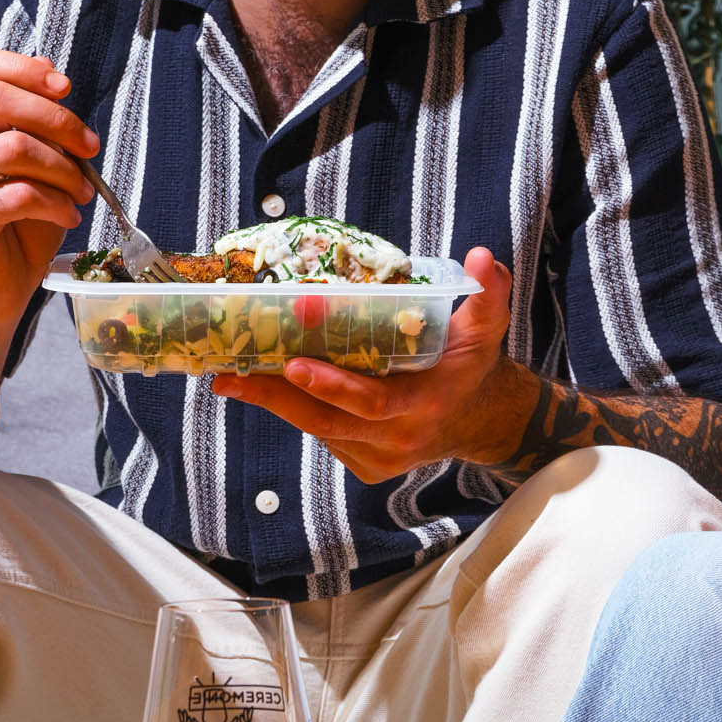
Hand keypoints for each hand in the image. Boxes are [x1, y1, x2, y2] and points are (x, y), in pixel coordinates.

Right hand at [0, 44, 98, 333]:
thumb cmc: (19, 224)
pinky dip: (55, 203)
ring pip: (12, 148)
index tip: (63, 86)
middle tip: (90, 147)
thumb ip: (39, 126)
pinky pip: (18, 195)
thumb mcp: (37, 167)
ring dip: (63, 169)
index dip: (20, 66)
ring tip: (82, 192)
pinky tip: (69, 216)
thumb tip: (56, 78)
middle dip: (56, 118)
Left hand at [211, 246, 520, 482]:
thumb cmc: (470, 364)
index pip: (373, 403)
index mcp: (426, 404)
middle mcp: (401, 438)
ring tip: (233, 377)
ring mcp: (381, 457)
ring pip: (319, 430)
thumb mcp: (485, 328)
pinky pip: (324, 437)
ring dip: (276, 404)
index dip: (333, 386)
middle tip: (233, 375)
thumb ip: (487, 293)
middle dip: (278, 398)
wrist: (479, 419)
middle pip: (328, 423)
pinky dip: (298, 412)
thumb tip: (481, 255)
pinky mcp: (366, 466)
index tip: (295, 363)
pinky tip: (271, 388)